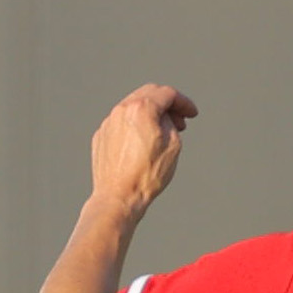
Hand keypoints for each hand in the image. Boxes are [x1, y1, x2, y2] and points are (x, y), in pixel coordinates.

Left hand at [89, 84, 197, 219]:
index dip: (184, 102)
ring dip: (150, 113)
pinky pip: (121, 123)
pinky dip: (134, 125)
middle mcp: (121, 110)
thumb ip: (170, 121)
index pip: (167, 94)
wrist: (118, 198)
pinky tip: (142, 141)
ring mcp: (108, 123)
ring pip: (132, 107)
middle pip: (149, 94)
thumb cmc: (146, 175)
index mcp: (141, 108)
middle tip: (180, 121)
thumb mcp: (173, 144)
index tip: (192, 114)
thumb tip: (162, 117)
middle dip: (167, 104)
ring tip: (162, 132)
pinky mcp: (100, 136)